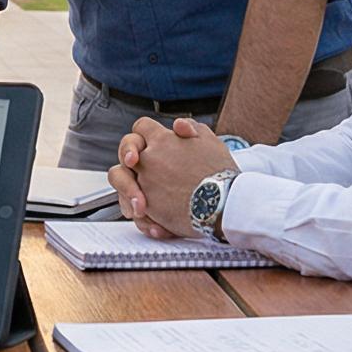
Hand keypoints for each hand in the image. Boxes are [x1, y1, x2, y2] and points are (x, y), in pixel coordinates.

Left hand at [111, 116, 236, 238]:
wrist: (224, 202)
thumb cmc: (220, 173)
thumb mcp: (210, 141)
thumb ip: (191, 129)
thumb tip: (178, 125)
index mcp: (162, 139)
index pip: (142, 127)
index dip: (145, 135)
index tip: (151, 144)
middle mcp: (149, 158)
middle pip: (127, 153)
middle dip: (131, 159)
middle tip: (139, 168)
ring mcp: (145, 182)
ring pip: (128, 182)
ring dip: (136, 191)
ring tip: (150, 203)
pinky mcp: (148, 206)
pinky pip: (138, 210)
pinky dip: (147, 218)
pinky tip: (160, 226)